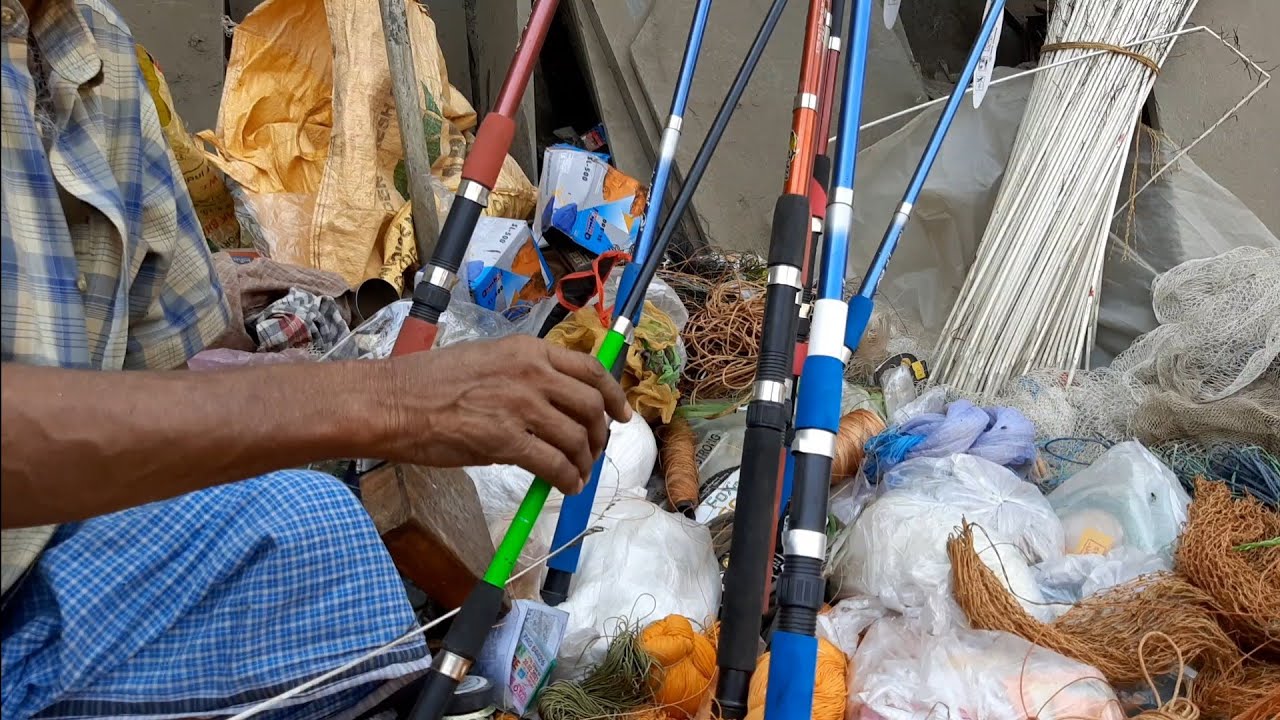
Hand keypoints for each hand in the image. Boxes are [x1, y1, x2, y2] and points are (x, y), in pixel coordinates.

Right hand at [379, 335, 631, 493]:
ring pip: (577, 438)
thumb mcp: (486, 360)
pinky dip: (567, 480)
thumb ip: (523, 376)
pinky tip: (565, 487)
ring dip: (584, 461)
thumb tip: (551, 406)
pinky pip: (554, 464)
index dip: (613, 395)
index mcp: (528, 350)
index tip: (621, 413)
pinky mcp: (506, 440)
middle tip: (595, 450)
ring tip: (578, 474)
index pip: (590, 368)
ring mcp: (521, 406)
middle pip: (591, 406)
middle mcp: (532, 373)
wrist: (393, 402)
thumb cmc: (429, 383)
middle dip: (600, 434)